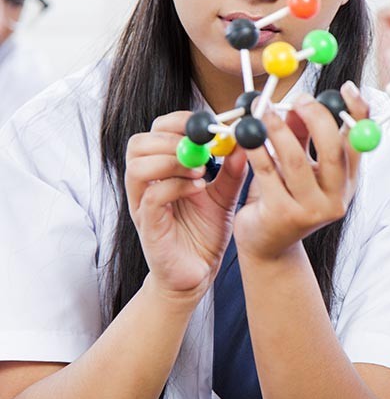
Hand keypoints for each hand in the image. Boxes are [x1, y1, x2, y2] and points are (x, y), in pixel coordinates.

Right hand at [125, 111, 246, 298]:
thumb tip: (243, 142)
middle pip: (138, 144)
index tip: (207, 125)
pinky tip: (201, 188)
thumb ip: (232, 171)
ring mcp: (143, 205)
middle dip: (172, 139)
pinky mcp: (148, 226)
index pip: (155, 132)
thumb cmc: (203, 235)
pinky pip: (153, 196)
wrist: (197, 276)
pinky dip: (177, 186)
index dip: (178, 122)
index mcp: (160, 172)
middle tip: (203, 148)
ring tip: (202, 170)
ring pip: (138, 166)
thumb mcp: (223, 197)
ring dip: (172, 161)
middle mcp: (145, 185)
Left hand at [233, 82, 367, 260]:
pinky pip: (267, 172)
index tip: (345, 88)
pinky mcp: (283, 215)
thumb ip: (302, 137)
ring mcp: (311, 210)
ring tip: (262, 109)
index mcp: (347, 182)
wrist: (269, 247)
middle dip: (315, 117)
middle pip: (332, 149)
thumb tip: (298, 103)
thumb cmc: (284, 200)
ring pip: (295, 160)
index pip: (359, 142)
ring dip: (277, 128)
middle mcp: (336, 197)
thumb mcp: (299, 166)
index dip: (356, 113)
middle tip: (298, 98)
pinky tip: (247, 134)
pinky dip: (256, 148)